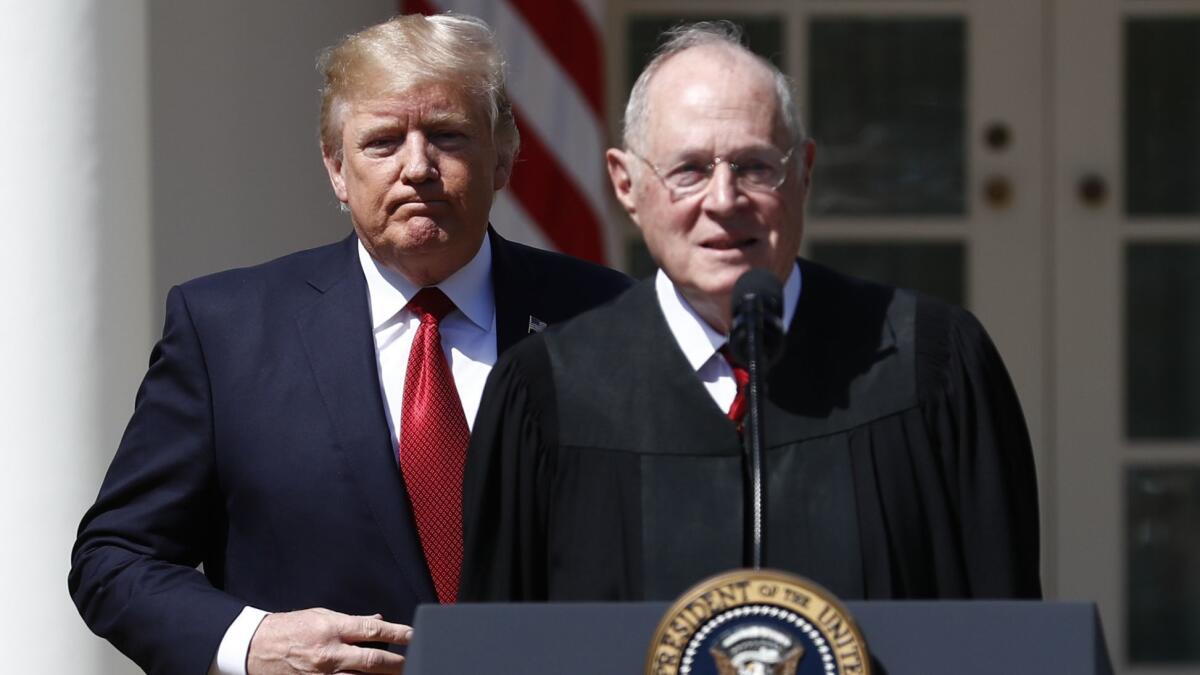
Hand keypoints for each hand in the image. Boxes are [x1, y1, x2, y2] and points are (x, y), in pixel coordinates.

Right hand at [246, 608, 411, 673]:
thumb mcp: (321, 615)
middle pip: (372, 660)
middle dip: (397, 663)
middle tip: (415, 663)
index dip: (397, 633)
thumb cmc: (289, 628)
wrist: (255, 647)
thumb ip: (351, 621)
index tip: (414, 636)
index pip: (373, 630)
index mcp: (332, 629)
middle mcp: (329, 653)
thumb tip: (378, 621)